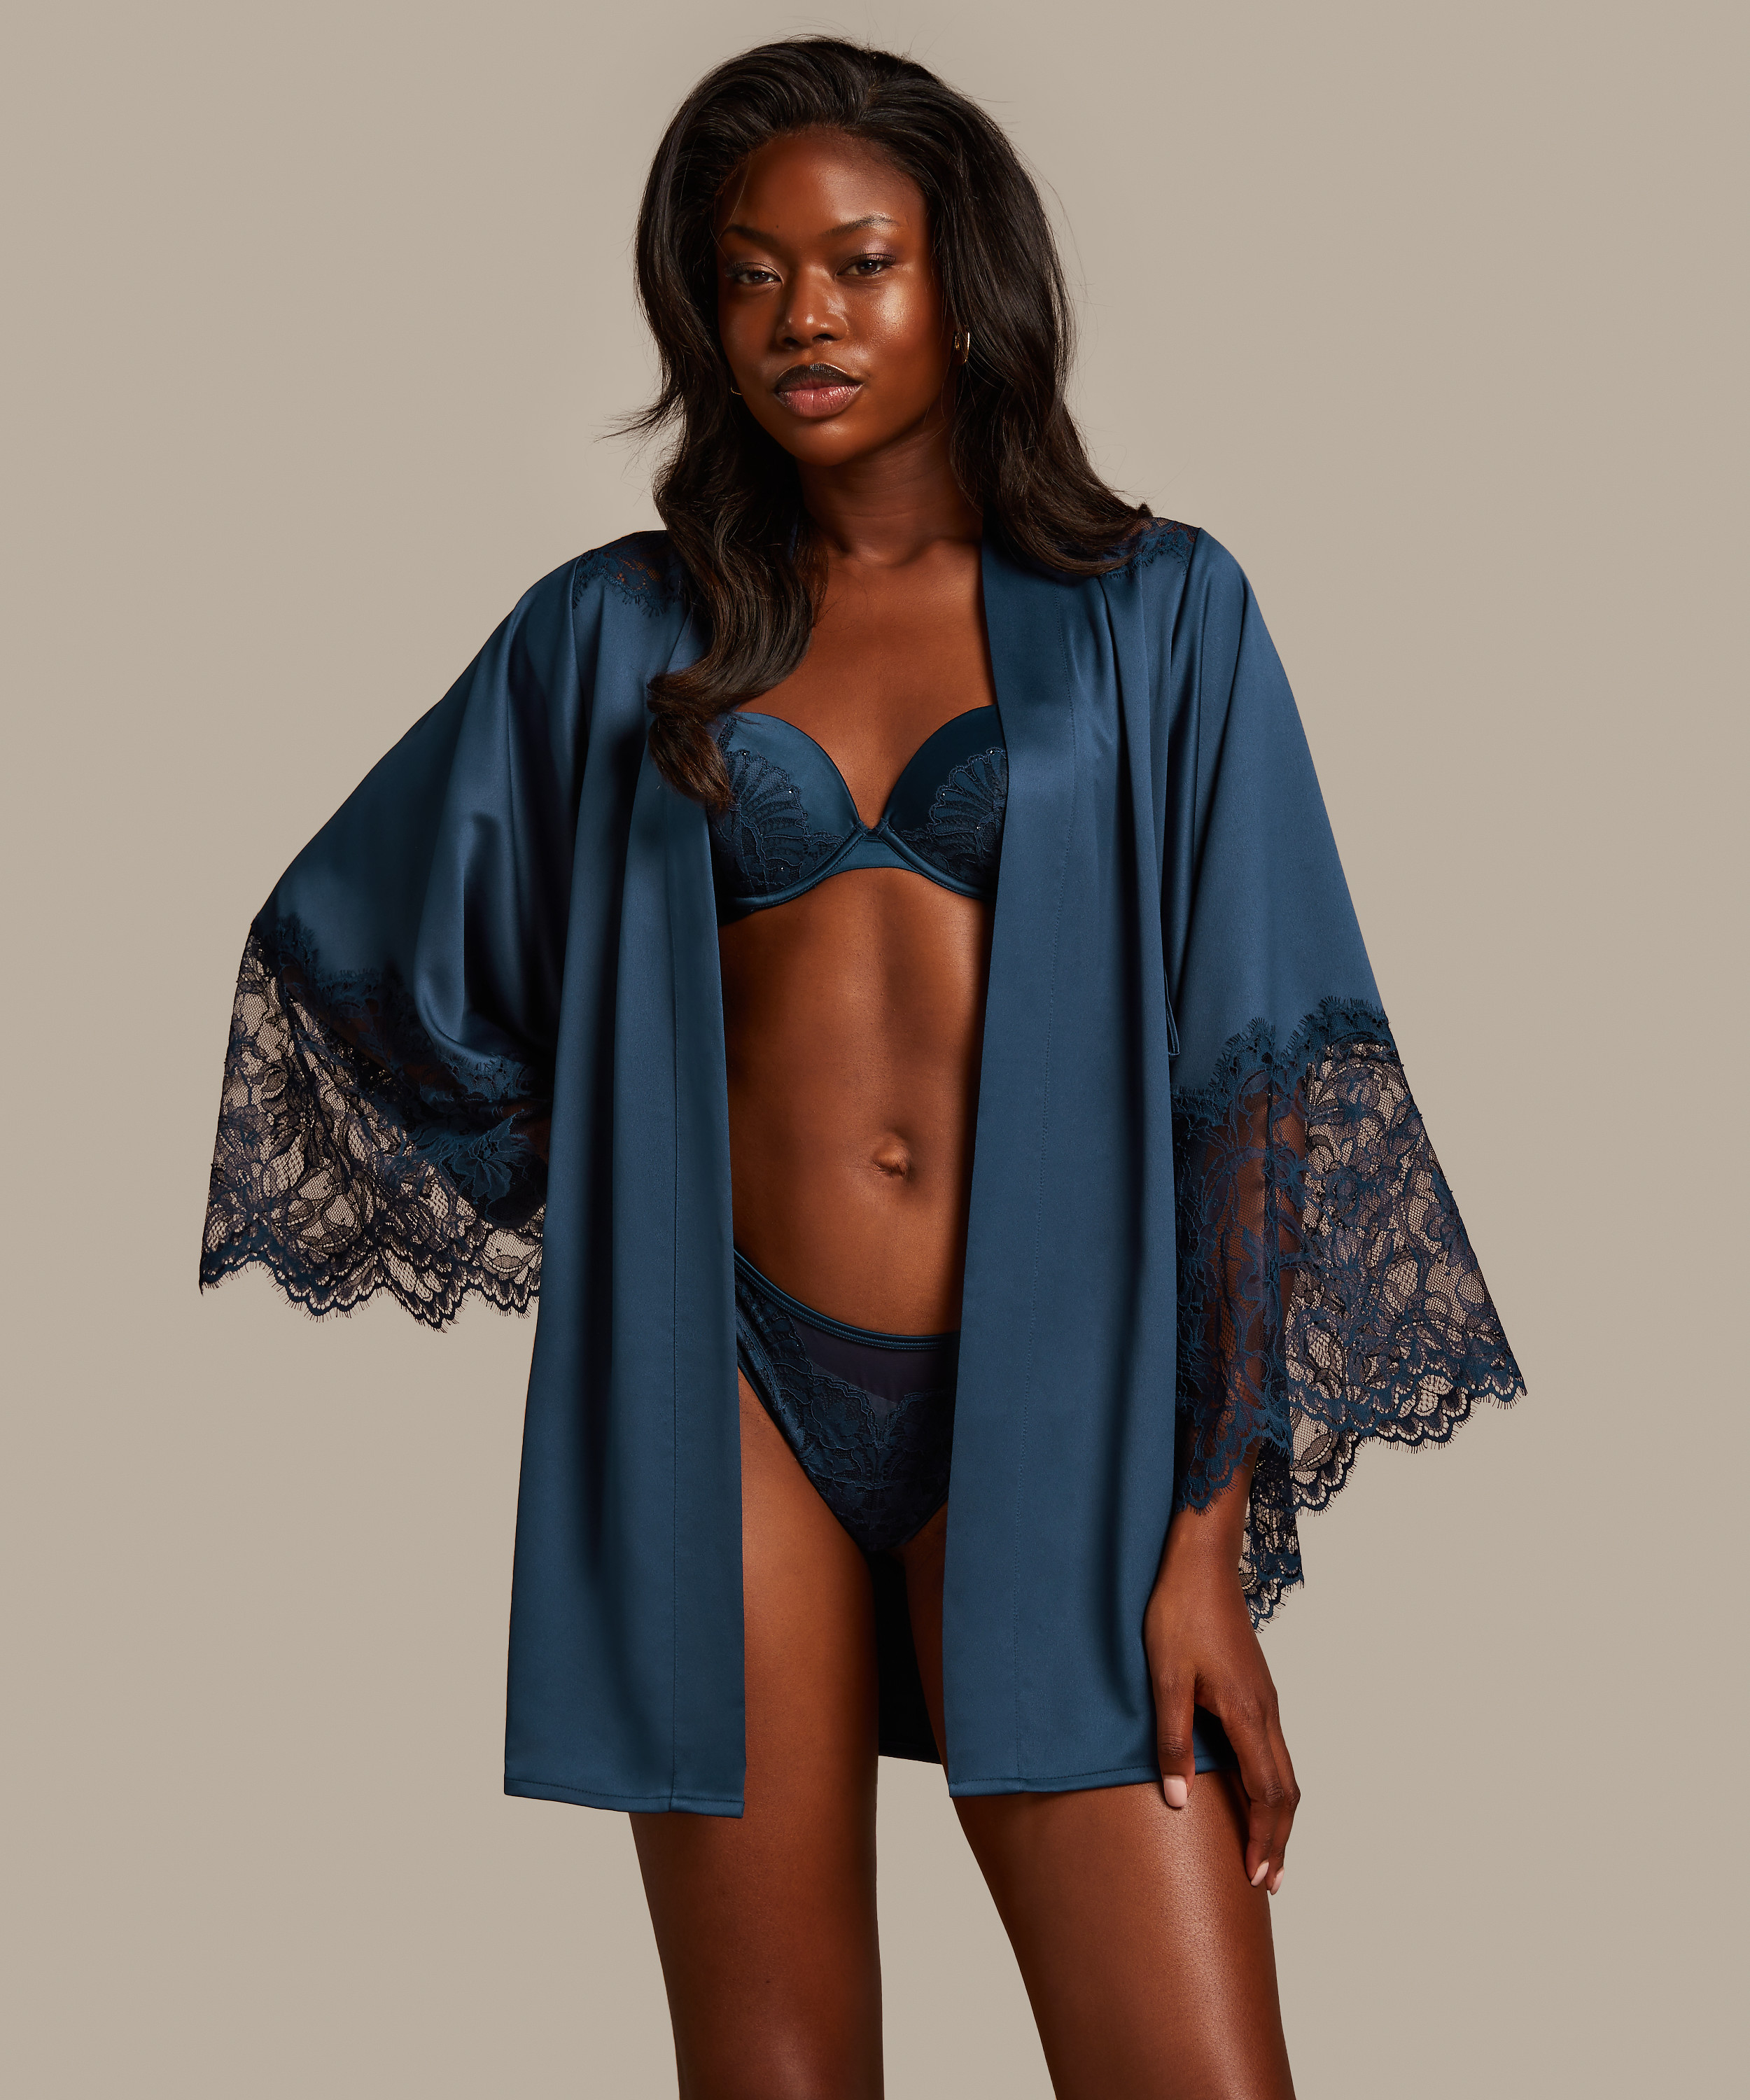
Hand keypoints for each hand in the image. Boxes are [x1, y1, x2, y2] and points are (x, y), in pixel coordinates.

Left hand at [1143, 1495, 1298, 1894]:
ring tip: (1267, 1850)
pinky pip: (1275, 1750)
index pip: (1267, 1794)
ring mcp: (1265, 1698)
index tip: (1256, 1878)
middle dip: (1278, 1839)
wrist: (1200, 1560)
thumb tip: (1179, 1801)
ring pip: (1285, 1770)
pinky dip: (1272, 1786)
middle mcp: (1266, 1710)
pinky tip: (1255, 1793)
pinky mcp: (1257, 1688)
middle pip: (1286, 1790)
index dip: (1264, 1839)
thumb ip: (1173, 1739)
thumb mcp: (1165, 1677)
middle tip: (1268, 1882)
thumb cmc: (1179, 1612)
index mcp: (1246, 1713)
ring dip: (1278, 1815)